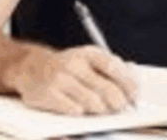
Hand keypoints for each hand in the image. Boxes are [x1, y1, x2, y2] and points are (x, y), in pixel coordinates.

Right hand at [3, 44, 138, 115]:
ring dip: (101, 109)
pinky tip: (79, 108)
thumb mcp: (88, 59)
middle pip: (107, 88)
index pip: (114, 67)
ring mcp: (61, 79)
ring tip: (99, 108)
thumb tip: (133, 78)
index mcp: (88, 53)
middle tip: (121, 108)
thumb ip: (111, 67)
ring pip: (93, 102)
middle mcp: (74, 63)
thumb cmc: (66, 67)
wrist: (31, 68)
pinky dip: (81, 112)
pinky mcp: (49, 94)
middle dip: (118, 102)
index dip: (128, 84)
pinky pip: (74, 110)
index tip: (135, 97)